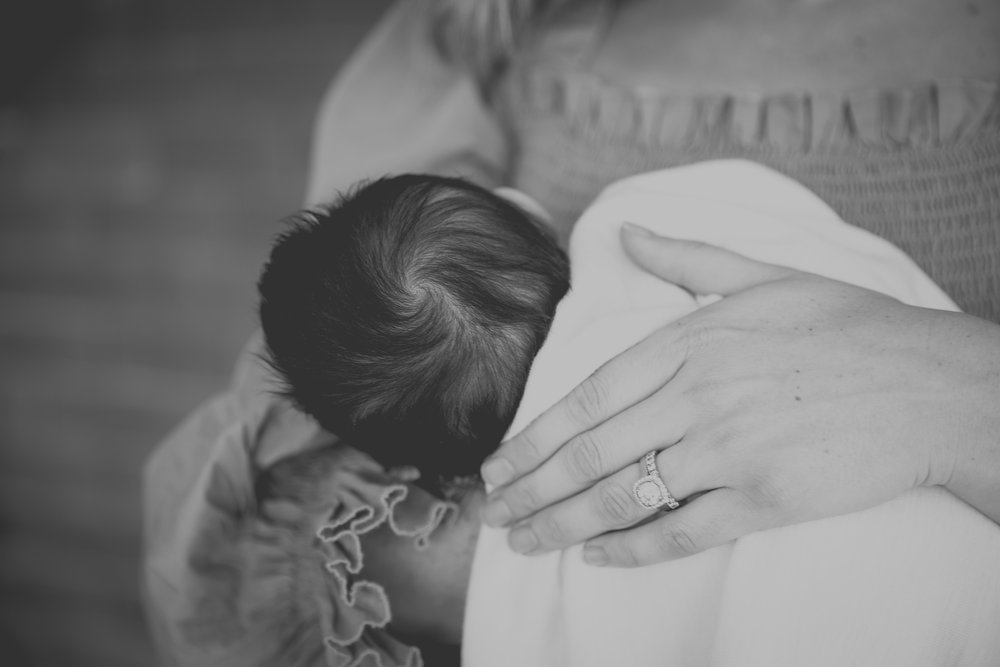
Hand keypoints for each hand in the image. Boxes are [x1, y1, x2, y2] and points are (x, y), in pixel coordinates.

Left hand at [479, 224, 999, 565]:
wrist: (932, 382)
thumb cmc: (848, 326)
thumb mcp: (764, 275)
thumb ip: (686, 257)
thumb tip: (626, 230)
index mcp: (689, 342)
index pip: (586, 397)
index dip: (533, 437)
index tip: (496, 465)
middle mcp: (697, 396)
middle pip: (591, 452)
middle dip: (531, 489)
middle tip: (491, 514)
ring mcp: (728, 450)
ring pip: (623, 495)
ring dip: (564, 523)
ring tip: (524, 541)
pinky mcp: (765, 498)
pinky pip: (682, 530)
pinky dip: (633, 549)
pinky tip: (598, 558)